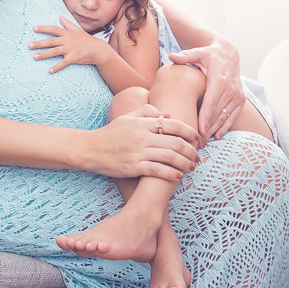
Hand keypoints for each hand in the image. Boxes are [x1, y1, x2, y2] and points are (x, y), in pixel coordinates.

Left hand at [30, 16, 109, 73]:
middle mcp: (67, 40)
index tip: (33, 28)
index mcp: (67, 34)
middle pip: (51, 41)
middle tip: (29, 45)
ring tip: (34, 57)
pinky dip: (57, 67)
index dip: (43, 28)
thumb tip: (60, 16)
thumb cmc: (87, 40)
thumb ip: (67, 24)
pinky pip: (64, 63)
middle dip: (39, 43)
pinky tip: (50, 70)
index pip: (53, 29)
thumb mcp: (77, 30)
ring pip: (54, 51)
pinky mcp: (74, 57)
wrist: (98, 49)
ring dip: (44, 54)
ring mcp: (70, 49)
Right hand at [84, 103, 199, 181]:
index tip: (197, 138)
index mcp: (142, 123)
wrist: (91, 149)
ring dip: (184, 163)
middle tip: (198, 156)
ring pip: (169, 157)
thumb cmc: (111, 133)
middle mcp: (142, 136)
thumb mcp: (127, 117)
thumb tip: (167, 114)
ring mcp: (138, 152)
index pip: (173, 125)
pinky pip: (157, 170)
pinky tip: (178, 176)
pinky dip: (170, 174)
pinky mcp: (133, 167)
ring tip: (191, 167)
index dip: (189, 131)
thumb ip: (147, 111)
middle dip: (191, 150)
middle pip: (175, 142)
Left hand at [169, 36, 244, 145]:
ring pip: (224, 117)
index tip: (199, 130)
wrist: (229, 54)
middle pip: (217, 113)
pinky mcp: (240, 100)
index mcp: (219, 79)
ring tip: (203, 142)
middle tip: (196, 142)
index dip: (205, 117)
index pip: (211, 102)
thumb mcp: (199, 52)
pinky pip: (233, 116)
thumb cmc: (210, 55)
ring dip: (214, 130)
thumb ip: (186, 55)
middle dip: (206, 128)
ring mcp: (237, 95)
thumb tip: (172, 55)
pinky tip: (216, 136)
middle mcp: (230, 89)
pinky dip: (225, 127)